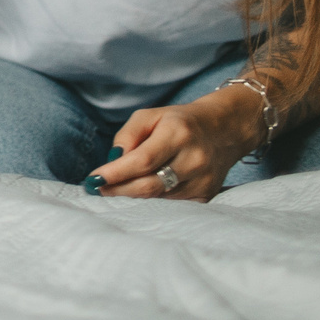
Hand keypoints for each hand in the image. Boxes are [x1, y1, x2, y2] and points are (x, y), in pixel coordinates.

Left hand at [86, 85, 266, 200]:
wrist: (225, 130)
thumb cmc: (179, 122)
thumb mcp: (150, 116)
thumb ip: (128, 136)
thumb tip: (113, 161)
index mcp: (178, 134)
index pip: (143, 160)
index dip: (116, 173)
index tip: (94, 179)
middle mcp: (194, 159)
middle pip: (150, 185)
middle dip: (119, 190)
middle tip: (97, 189)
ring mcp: (203, 181)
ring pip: (159, 198)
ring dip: (133, 197)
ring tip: (114, 191)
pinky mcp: (207, 195)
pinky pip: (172, 203)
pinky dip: (152, 200)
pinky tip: (139, 195)